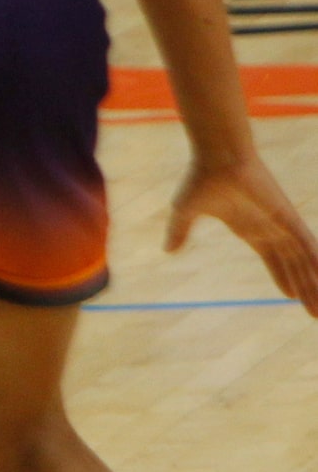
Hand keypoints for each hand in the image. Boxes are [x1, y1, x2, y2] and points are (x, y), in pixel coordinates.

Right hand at [167, 152, 317, 314]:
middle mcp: (270, 230)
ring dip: (313, 286)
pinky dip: (316, 262)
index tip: (292, 297)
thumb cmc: (201, 178)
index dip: (283, 279)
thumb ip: (180, 232)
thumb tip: (167, 250)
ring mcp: (281, 224)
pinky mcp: (288, 217)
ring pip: (303, 262)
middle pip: (293, 267)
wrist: (217, 156)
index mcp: (250, 230)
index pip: (274, 261)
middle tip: (314, 315)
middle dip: (304, 290)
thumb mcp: (185, 212)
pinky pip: (307, 245)